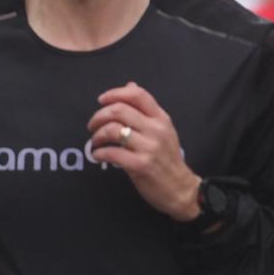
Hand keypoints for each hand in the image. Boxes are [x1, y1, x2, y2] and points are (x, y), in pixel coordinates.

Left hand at [87, 83, 201, 221]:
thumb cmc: (168, 160)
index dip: (115, 93)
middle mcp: (156, 130)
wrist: (181, 190)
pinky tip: (98, 155)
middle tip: (92, 125)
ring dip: (97, 135)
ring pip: (113, 130)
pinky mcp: (141, 165)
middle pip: (119, 110)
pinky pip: (112, 153)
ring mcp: (149, 148)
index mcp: (161, 119)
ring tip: (95, 142)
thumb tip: (130, 85)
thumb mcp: (163, 129)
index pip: (137, 95)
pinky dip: (99, 153)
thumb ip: (146, 109)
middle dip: (99, 116)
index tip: (101, 100)